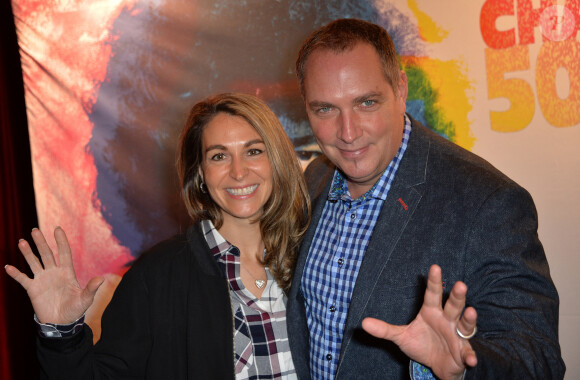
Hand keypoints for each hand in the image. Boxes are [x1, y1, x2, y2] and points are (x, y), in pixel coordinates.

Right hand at [4, 227, 103, 324]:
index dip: (61, 241)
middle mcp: (54, 272)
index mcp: (67, 272)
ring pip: (34, 262)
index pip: (64, 253)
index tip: (57, 229)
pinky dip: (16, 273)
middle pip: (47, 254)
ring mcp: (42, 280)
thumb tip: (101, 279)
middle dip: (41, 242)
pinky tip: (8, 266)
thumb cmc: (75, 310)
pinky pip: (23, 279)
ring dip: (27, 253)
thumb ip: (91, 288)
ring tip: (22, 242)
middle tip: (35, 230)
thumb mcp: (85, 299)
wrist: (61, 322)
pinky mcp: (33, 289)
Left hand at [362, 264, 476, 379]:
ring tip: (471, 312)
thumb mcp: (401, 336)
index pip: (432, 294)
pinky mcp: (463, 352)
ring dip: (469, 319)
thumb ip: (384, 330)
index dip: (434, 281)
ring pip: (465, 324)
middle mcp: (447, 320)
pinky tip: (471, 359)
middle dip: (457, 296)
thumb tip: (363, 323)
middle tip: (460, 284)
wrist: (436, 365)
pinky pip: (468, 353)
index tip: (435, 267)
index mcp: (431, 312)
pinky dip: (470, 356)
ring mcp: (457, 335)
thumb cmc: (421, 344)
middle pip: (453, 305)